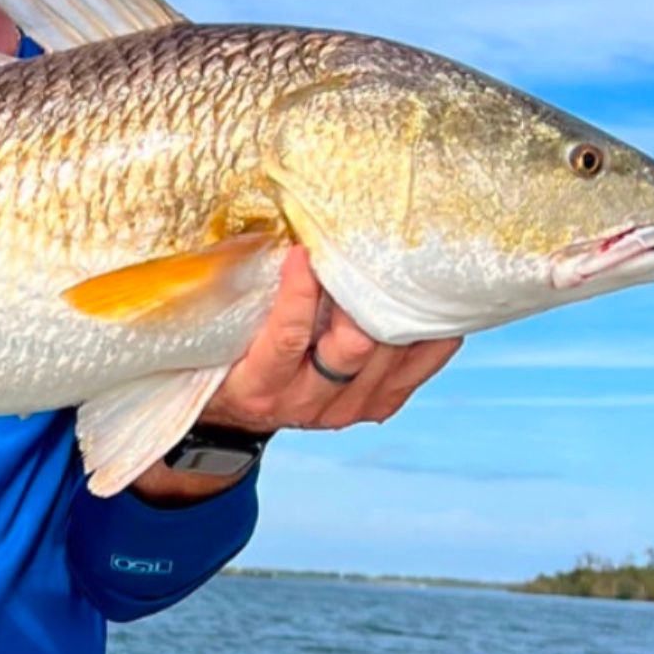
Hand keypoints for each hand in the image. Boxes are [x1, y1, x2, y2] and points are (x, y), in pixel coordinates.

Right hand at [132, 247, 461, 503]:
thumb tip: (277, 237)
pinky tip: (430, 304)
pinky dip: (428, 336)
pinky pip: (417, 369)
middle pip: (353, 348)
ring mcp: (346, 410)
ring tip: (401, 266)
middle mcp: (305, 403)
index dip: (300, 293)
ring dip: (397, 310)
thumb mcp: (223, 338)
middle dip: (362, 296)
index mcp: (260, 386)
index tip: (301, 252)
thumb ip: (248, 300)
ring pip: (389, 356)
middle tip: (367, 253)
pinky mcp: (376, 408)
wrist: (240, 416)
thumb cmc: (226, 362)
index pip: (288, 338)